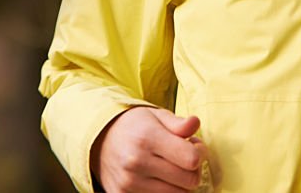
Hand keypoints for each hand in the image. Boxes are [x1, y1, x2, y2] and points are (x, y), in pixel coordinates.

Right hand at [91, 106, 207, 192]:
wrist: (99, 139)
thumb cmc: (134, 125)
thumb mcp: (156, 116)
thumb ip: (178, 123)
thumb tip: (195, 123)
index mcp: (147, 137)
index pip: (191, 159)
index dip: (200, 153)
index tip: (196, 146)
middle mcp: (137, 162)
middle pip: (188, 181)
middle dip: (193, 169)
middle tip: (185, 157)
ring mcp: (129, 183)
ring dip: (180, 183)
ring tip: (172, 167)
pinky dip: (166, 192)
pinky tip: (161, 178)